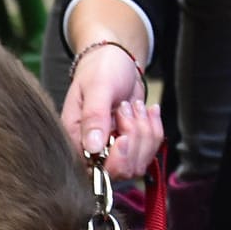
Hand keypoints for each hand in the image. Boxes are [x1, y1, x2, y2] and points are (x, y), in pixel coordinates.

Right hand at [61, 44, 163, 179]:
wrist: (116, 59)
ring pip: (139, 162)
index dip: (115, 160)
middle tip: (127, 109)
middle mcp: (92, 149)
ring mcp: (113, 149)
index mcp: (76, 138)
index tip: (123, 136)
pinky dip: (154, 129)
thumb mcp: (98, 87)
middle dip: (134, 138)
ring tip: (134, 106)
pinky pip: (150, 150)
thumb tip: (93, 147)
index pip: (94, 170)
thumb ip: (95, 117)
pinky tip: (146, 110)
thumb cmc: (101, 68)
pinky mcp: (131, 146)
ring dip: (144, 132)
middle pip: (122, 170)